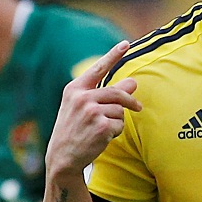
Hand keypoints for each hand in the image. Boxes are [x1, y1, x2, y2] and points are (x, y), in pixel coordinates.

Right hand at [46, 41, 141, 176]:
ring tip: (102, 129)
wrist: (63, 157)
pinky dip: (116, 132)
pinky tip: (102, 138)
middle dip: (130, 100)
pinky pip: (120, 124)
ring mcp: (91, 112)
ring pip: (120, 110)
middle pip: (117, 92)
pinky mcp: (101, 126)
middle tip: (137, 107)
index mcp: (75, 89)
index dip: (113, 55)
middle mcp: (82, 98)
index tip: (125, 44)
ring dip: (118, 121)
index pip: (98, 68)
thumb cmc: (74, 130)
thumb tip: (134, 81)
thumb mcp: (84, 108)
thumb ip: (106, 94)